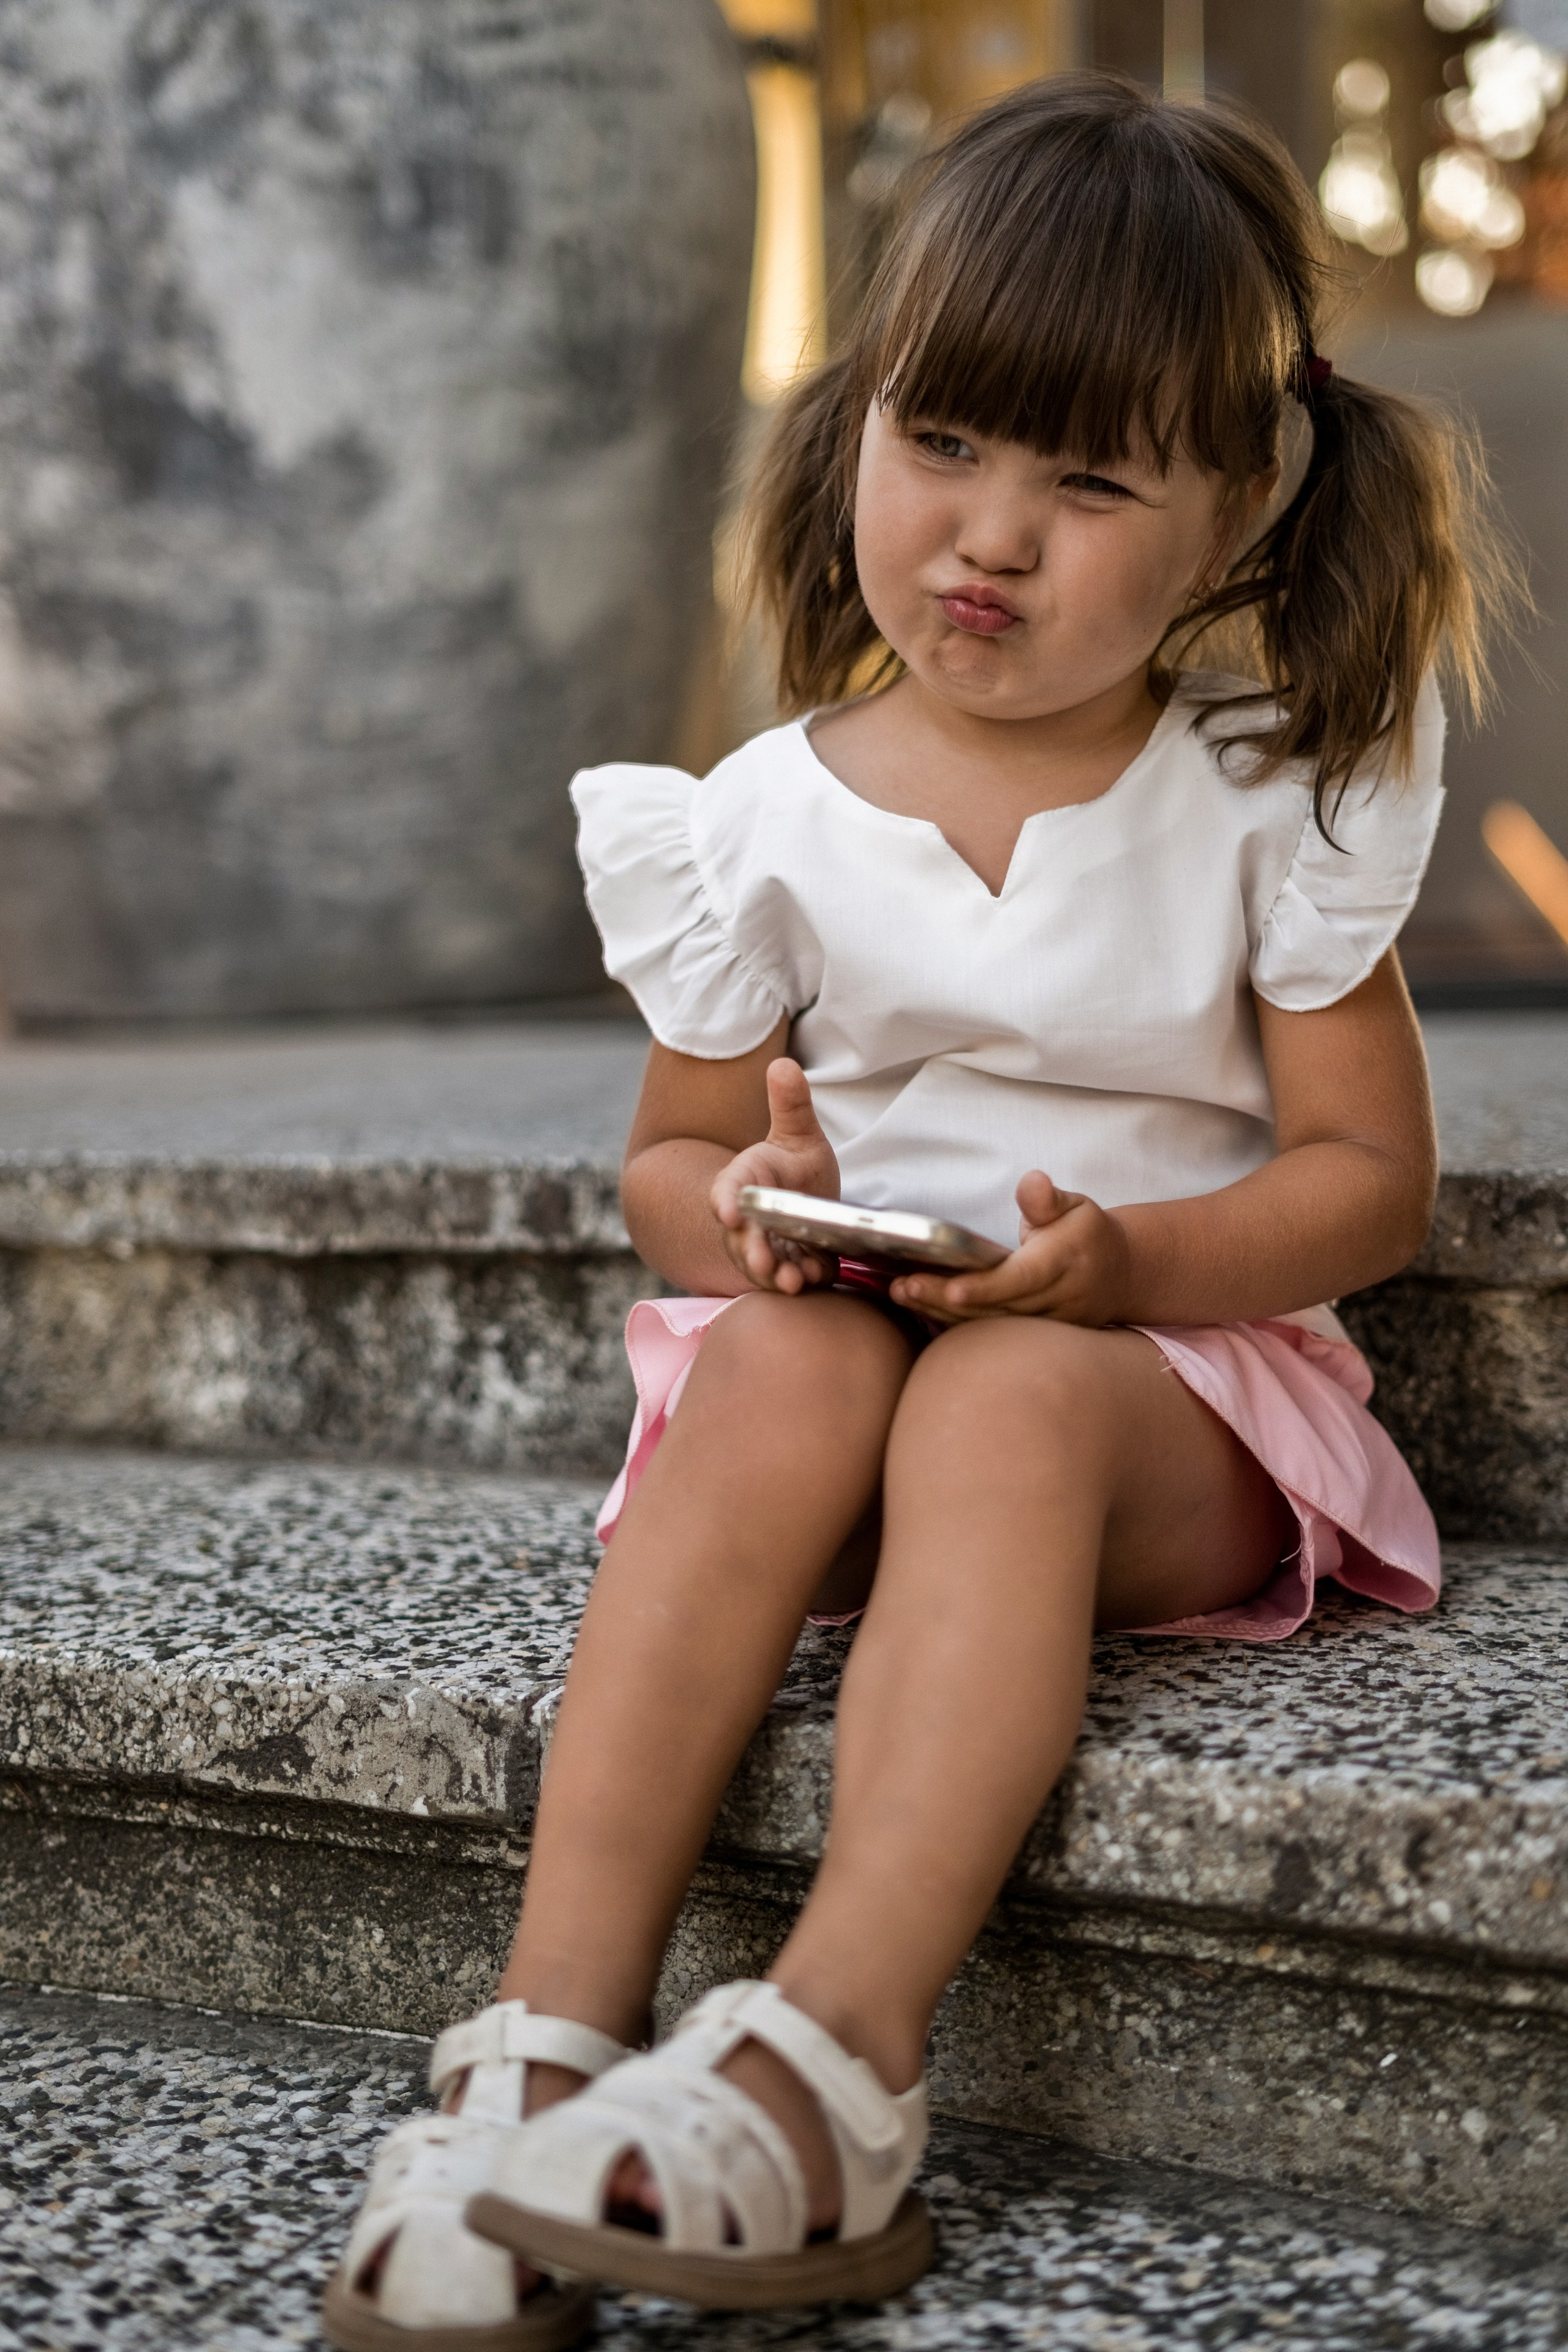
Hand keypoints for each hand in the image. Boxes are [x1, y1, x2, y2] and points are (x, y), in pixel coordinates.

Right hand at [711, 1058, 840, 1294]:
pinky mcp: (788, 1269)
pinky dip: (800, 1281)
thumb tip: (783, 1063)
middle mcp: (748, 1221)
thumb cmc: (795, 1168)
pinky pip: (789, 1279)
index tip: (730, 1212)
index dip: (726, 1202)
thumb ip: (791, 1104)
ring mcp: (765, 1249)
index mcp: (745, 1182)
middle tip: (762, 1260)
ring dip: (776, 1275)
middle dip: (751, 1251)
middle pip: (742, 1238)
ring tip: (793, 1280)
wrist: (801, 1205)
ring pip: (763, 1266)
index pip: (728, 1192)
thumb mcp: (799, 1135)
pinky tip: (814, 1280)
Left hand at [888, 1170, 1130, 1325]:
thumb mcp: (1075, 1205)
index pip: (1022, 1278)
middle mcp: (1058, 1300)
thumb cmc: (1087, 1234)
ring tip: (902, 1293)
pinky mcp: (1036, 1341)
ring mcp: (1047, 1326)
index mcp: (1066, 1261)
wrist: (1120, 1277)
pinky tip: (922, 1307)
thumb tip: (1032, 1183)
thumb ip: (1047, 1198)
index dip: (986, 1286)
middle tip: (903, 1286)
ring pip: (991, 1326)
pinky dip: (955, 1323)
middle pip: (998, 1307)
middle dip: (946, 1300)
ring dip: (942, 1313)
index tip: (951, 1286)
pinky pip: (992, 1335)